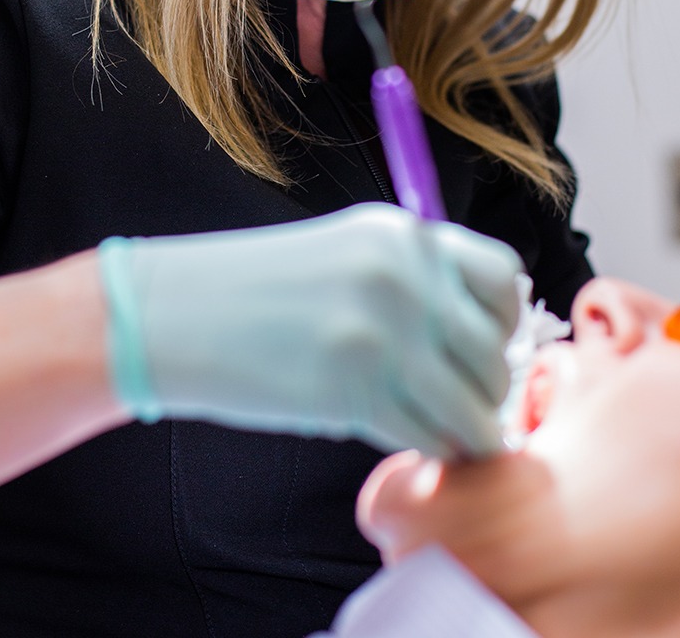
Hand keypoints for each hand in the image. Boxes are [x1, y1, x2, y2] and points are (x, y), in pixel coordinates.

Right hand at [98, 202, 521, 456]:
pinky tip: (397, 436)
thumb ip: (416, 280)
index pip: (506, 277)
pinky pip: (430, 436)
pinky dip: (425, 447)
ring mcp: (383, 329)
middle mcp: (405, 273)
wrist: (173, 312)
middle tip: (455, 404)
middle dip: (485, 388)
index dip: (501, 323)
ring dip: (461, 426)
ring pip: (474, 403)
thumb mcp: (347, 253)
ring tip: (431, 427)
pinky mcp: (355, 388)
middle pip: (495, 351)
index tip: (477, 347)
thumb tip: (484, 339)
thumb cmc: (259, 289)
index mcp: (404, 233)